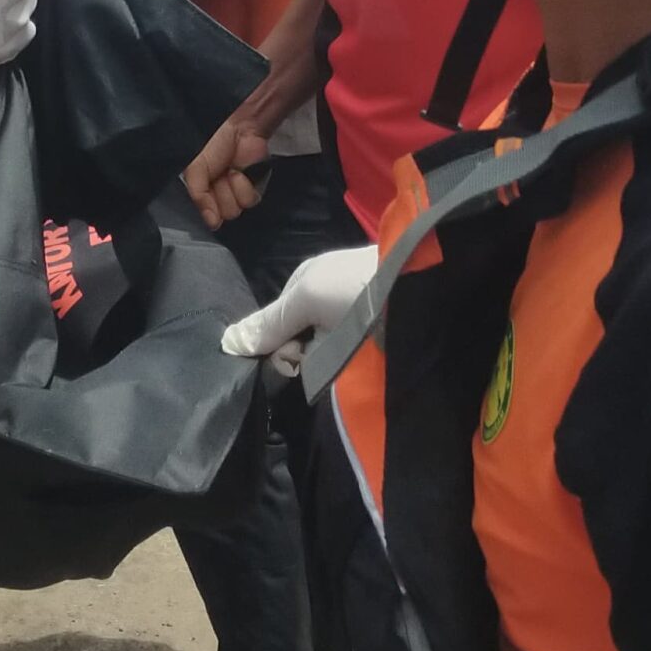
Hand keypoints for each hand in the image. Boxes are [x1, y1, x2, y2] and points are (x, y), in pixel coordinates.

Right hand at [184, 114, 272, 226]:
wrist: (239, 127)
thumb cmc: (213, 144)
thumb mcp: (195, 169)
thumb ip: (198, 196)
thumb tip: (212, 224)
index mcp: (203, 192)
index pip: (205, 215)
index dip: (207, 206)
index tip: (206, 189)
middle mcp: (220, 197)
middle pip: (222, 215)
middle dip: (220, 194)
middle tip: (219, 175)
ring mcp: (238, 195)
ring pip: (235, 211)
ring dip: (232, 189)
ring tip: (230, 171)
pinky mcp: (256, 190)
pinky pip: (250, 201)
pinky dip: (245, 185)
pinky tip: (240, 172)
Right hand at [220, 246, 378, 375]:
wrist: (423, 287)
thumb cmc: (358, 285)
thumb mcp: (305, 299)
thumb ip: (270, 323)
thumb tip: (226, 342)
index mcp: (308, 284)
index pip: (278, 326)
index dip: (280, 348)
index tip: (294, 359)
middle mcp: (330, 300)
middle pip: (301, 342)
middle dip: (307, 357)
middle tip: (327, 358)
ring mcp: (357, 320)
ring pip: (328, 354)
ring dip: (333, 364)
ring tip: (353, 362)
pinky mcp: (382, 337)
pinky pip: (355, 359)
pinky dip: (356, 366)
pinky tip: (366, 365)